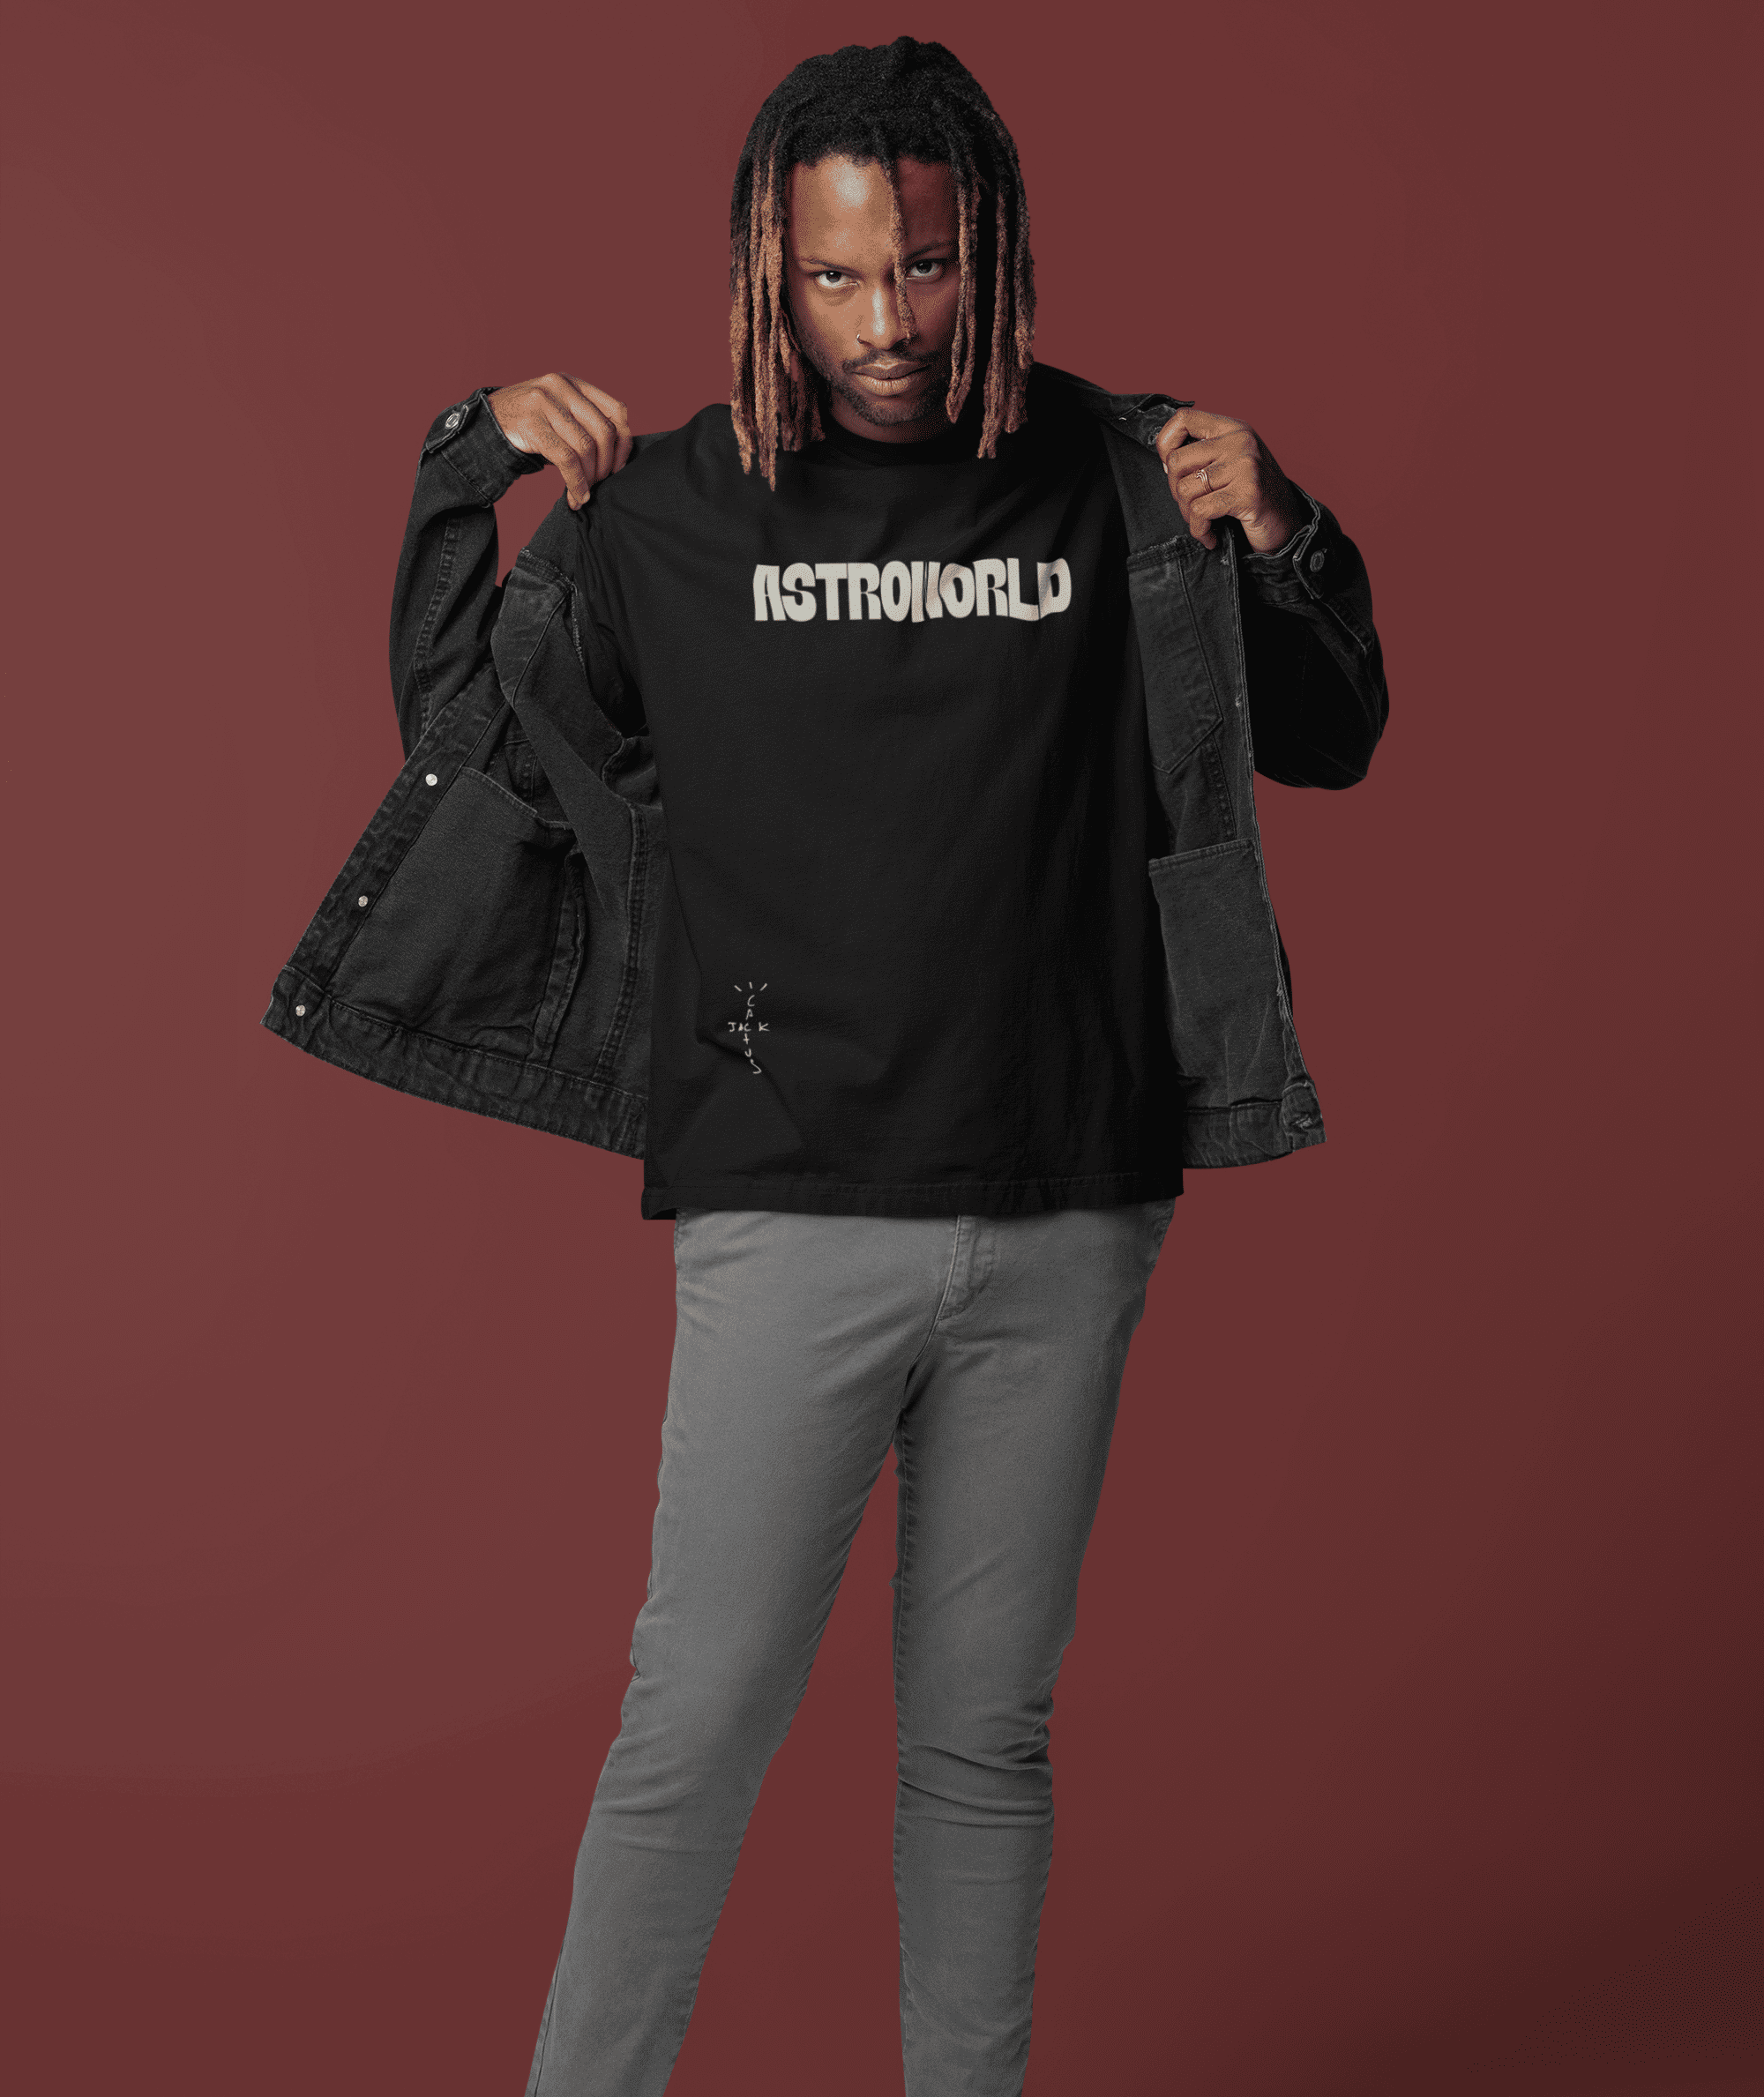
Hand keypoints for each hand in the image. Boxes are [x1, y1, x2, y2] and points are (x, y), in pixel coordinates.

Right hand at [487, 373, 631, 509]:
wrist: (484, 425)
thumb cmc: (527, 426)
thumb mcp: (559, 415)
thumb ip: (585, 425)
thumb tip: (616, 459)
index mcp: (574, 384)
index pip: (616, 411)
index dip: (624, 443)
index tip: (619, 468)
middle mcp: (561, 387)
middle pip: (604, 431)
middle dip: (606, 466)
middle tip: (600, 485)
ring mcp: (545, 402)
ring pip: (586, 446)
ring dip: (590, 478)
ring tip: (585, 494)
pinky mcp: (532, 423)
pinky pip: (566, 458)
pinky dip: (575, 482)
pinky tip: (576, 495)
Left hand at [1154, 406, 1304, 553]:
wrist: (1290, 526)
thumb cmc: (1255, 498)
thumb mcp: (1231, 465)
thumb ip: (1204, 456)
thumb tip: (1166, 462)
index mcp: (1233, 429)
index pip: (1184, 418)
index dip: (1166, 443)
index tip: (1170, 469)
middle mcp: (1240, 441)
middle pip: (1177, 461)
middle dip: (1176, 492)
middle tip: (1192, 508)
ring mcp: (1245, 465)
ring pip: (1186, 489)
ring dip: (1189, 515)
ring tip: (1205, 523)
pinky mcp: (1247, 493)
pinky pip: (1200, 512)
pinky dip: (1200, 531)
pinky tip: (1211, 536)